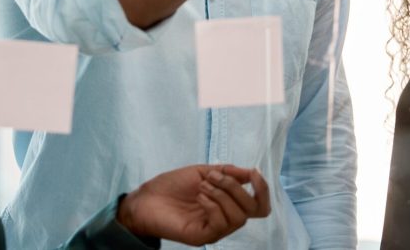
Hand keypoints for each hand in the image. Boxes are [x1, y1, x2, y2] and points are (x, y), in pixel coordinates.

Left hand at [117, 164, 270, 245]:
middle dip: (235, 187)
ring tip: (202, 186)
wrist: (147, 198)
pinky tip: (200, 197)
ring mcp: (215, 229)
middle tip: (213, 176)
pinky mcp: (202, 237)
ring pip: (238, 217)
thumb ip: (227, 173)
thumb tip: (251, 172)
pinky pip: (220, 224)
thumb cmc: (173, 185)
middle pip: (252, 210)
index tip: (253, 173)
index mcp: (228, 203)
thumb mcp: (203, 171)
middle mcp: (225, 218)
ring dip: (222, 195)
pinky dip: (213, 205)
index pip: (258, 205)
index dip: (263, 189)